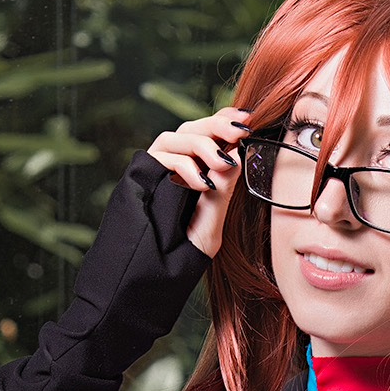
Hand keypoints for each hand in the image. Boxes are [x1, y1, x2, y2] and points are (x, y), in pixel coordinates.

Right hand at [146, 106, 250, 258]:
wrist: (156, 273)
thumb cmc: (184, 251)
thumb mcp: (213, 221)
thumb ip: (223, 190)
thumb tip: (237, 155)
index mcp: (194, 171)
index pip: (209, 135)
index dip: (225, 121)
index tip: (247, 118)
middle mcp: (175, 165)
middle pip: (193, 129)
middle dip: (218, 125)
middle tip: (242, 130)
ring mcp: (157, 169)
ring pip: (178, 136)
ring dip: (204, 144)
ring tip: (224, 163)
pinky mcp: (142, 175)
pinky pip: (163, 156)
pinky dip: (185, 166)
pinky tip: (203, 183)